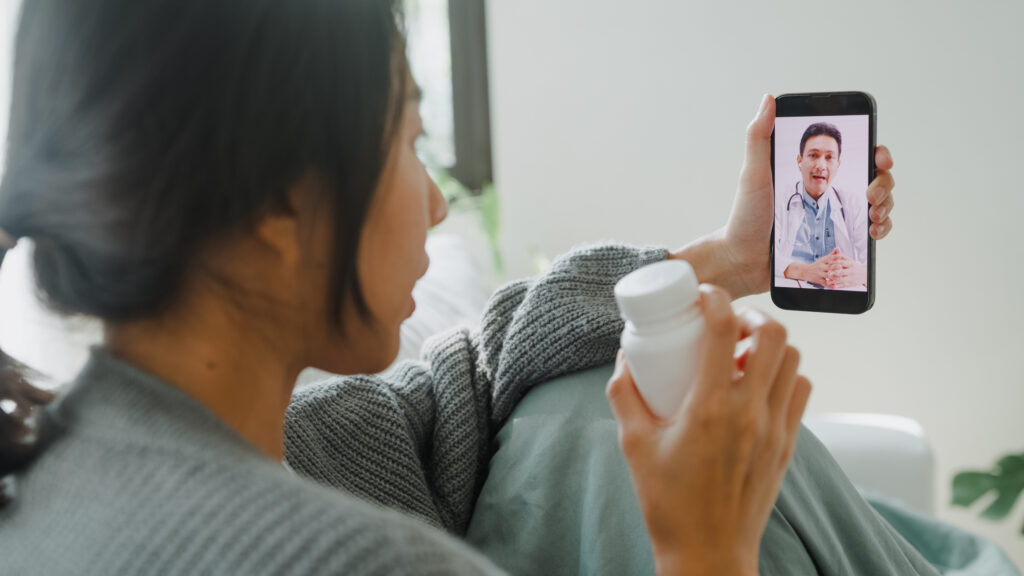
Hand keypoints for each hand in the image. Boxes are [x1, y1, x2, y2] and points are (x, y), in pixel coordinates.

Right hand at [606, 285, 810, 575]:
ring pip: (794, 362)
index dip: (716, 300)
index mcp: (710, 408)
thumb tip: (624, 357)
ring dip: (771, 346)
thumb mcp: (634, 443)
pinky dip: (784, 376)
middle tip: (728, 325)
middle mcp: (750, 413)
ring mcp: (775, 429)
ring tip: (743, 354)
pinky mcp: (788, 445)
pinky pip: (799, 393)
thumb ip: (624, 394)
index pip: (724, 331)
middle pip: (776, 336)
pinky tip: (758, 386)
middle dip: (752, 317)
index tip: (703, 296)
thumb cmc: (668, 502)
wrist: (707, 552)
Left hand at [672, 96, 896, 298]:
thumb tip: (769, 99)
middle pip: (875, 177)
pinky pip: (872, 231)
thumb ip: (759, 137)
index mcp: (813, 172)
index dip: (876, 153)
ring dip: (886, 204)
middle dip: (884, 181)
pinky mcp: (837, 241)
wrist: (743, 260)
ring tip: (874, 214)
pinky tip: (873, 231)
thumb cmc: (746, 216)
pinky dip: (882, 228)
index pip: (855, 155)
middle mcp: (828, 191)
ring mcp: (834, 217)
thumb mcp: (753, 173)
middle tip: (871, 193)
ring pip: (880, 203)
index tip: (879, 157)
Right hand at [784, 248, 840, 284]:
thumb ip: (832, 254)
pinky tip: (835, 285)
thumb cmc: (817, 265)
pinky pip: (825, 283)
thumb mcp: (823, 259)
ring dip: (834, 277)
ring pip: (828, 275)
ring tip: (840, 277)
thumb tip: (838, 248)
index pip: (830, 258)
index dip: (835, 257)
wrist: (805, 271)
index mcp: (823, 261)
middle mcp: (821, 267)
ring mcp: (820, 274)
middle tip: (841, 267)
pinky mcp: (819, 280)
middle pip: (829, 266)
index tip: (841, 256)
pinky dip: (830, 285)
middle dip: (835, 267)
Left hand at [825, 253, 866, 288]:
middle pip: (840, 272)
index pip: (841, 262)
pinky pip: (842, 285)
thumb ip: (842, 255)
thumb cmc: (854, 266)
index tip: (828, 262)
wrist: (865, 274)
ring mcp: (850, 278)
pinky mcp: (850, 284)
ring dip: (833, 280)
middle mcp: (851, 271)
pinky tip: (831, 284)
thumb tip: (836, 249)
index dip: (834, 262)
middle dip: (833, 272)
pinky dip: (836, 285)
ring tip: (827, 279)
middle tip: (827, 272)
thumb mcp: (850, 260)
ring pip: (840, 279)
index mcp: (851, 264)